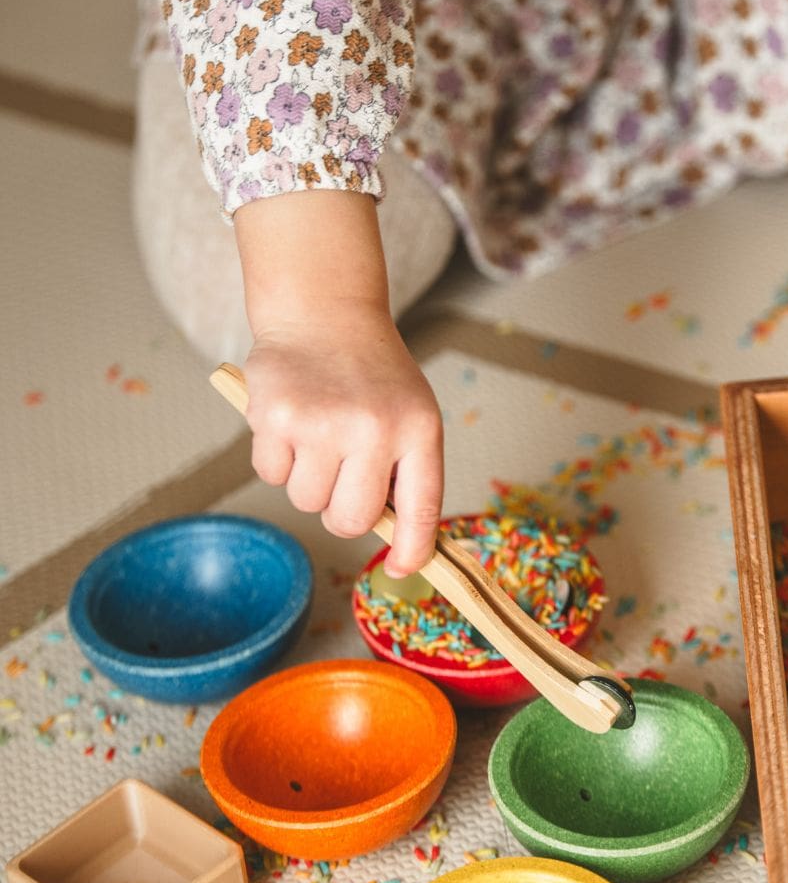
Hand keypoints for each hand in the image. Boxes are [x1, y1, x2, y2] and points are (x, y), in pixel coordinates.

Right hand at [234, 190, 443, 575]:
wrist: (324, 313)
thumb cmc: (371, 373)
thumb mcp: (410, 412)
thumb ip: (406, 470)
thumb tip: (395, 540)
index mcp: (419, 429)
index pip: (422, 509)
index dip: (413, 548)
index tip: (404, 569)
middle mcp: (375, 429)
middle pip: (351, 520)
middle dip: (341, 511)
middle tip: (340, 474)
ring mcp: (324, 424)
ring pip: (307, 502)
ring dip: (307, 479)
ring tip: (317, 433)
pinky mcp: (277, 417)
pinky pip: (270, 474)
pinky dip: (275, 456)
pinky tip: (290, 420)